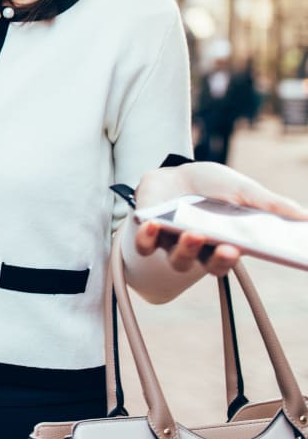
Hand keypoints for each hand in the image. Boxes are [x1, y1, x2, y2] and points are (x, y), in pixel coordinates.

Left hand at [134, 162, 306, 276]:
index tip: (245, 249)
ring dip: (186, 249)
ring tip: (192, 233)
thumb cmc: (213, 185)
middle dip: (218, 259)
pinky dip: (148, 238)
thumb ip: (269, 205)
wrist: (177, 172)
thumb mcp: (243, 189)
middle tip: (226, 247)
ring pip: (179, 259)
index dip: (237, 258)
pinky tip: (152, 224)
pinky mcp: (149, 233)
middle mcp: (201, 249)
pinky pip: (146, 244)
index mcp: (226, 243)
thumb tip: (305, 217)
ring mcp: (174, 242)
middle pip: (210, 265)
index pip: (233, 259)